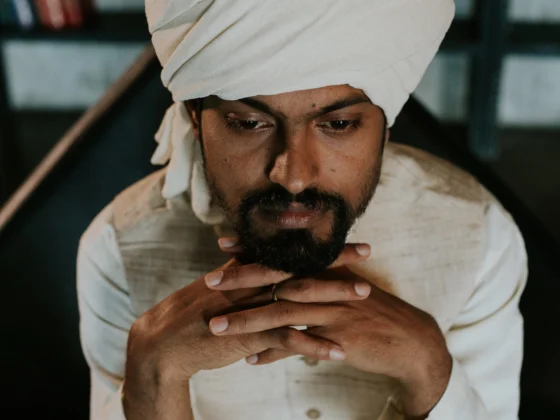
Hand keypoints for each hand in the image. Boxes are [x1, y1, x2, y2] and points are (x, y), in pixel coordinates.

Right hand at [125, 242, 370, 383]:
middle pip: (299, 266)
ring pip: (299, 298)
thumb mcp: (220, 289)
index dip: (315, 243)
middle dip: (335, 259)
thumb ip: (242, 275)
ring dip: (334, 296)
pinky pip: (286, 340)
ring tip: (365, 296)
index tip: (340, 234)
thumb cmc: (194, 315)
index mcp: (246, 270)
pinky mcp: (247, 335)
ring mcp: (250, 308)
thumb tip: (261, 266)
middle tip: (367, 251)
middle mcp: (250, 283)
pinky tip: (337, 352)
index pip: (287, 252)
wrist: (163, 342)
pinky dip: (313, 345)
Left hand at [208, 262, 451, 417]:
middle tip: (210, 282)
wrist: (409, 340)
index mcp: (327, 269)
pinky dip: (273, 353)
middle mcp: (327, 285)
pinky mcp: (338, 338)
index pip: (284, 255)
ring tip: (216, 328)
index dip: (254, 248)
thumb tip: (290, 278)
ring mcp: (332, 311)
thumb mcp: (347, 288)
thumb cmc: (373, 312)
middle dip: (241, 280)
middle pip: (278, 279)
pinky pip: (298, 347)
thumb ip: (319, 280)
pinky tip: (250, 359)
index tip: (223, 244)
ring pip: (281, 313)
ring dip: (247, 321)